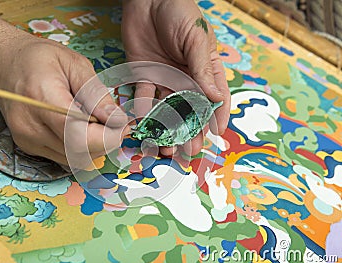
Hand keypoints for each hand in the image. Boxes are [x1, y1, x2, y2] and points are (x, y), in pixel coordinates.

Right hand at [0, 34, 128, 168]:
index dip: (107, 137)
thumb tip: (115, 119)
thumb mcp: (74, 63)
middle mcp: (30, 125)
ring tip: (98, 123)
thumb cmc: (37, 58)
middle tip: (116, 123)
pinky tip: (80, 128)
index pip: (78, 135)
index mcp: (41, 98)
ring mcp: (27, 139)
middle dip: (105, 142)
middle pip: (78, 152)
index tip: (122, 125)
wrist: (1, 62)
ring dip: (93, 146)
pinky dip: (79, 147)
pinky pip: (63, 157)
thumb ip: (95, 93)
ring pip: (73, 160)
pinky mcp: (28, 146)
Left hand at [122, 0, 229, 155]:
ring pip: (168, 110)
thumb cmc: (179, 12)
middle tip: (189, 151)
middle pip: (190, 111)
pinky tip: (144, 122)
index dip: (217, 117)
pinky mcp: (145, 76)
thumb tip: (215, 99)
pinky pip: (144, 97)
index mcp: (206, 70)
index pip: (215, 98)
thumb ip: (203, 69)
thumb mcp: (196, 39)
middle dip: (191, 132)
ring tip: (166, 147)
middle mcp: (186, 79)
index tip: (216, 135)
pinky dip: (144, 110)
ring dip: (167, 129)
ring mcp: (165, 79)